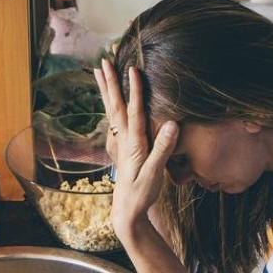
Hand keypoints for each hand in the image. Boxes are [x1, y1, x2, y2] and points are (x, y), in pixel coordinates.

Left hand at [94, 59, 178, 239]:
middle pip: (115, 105)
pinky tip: (108, 98)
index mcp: (133, 143)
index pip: (134, 111)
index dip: (134, 90)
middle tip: (104, 61)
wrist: (127, 211)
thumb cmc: (142, 194)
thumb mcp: (155, 174)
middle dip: (111, 82)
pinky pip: (114, 119)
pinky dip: (110, 104)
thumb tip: (173, 123)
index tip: (133, 70)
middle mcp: (124, 139)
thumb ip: (163, 148)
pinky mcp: (121, 146)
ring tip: (99, 72)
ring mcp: (120, 142)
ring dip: (106, 90)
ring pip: (111, 110)